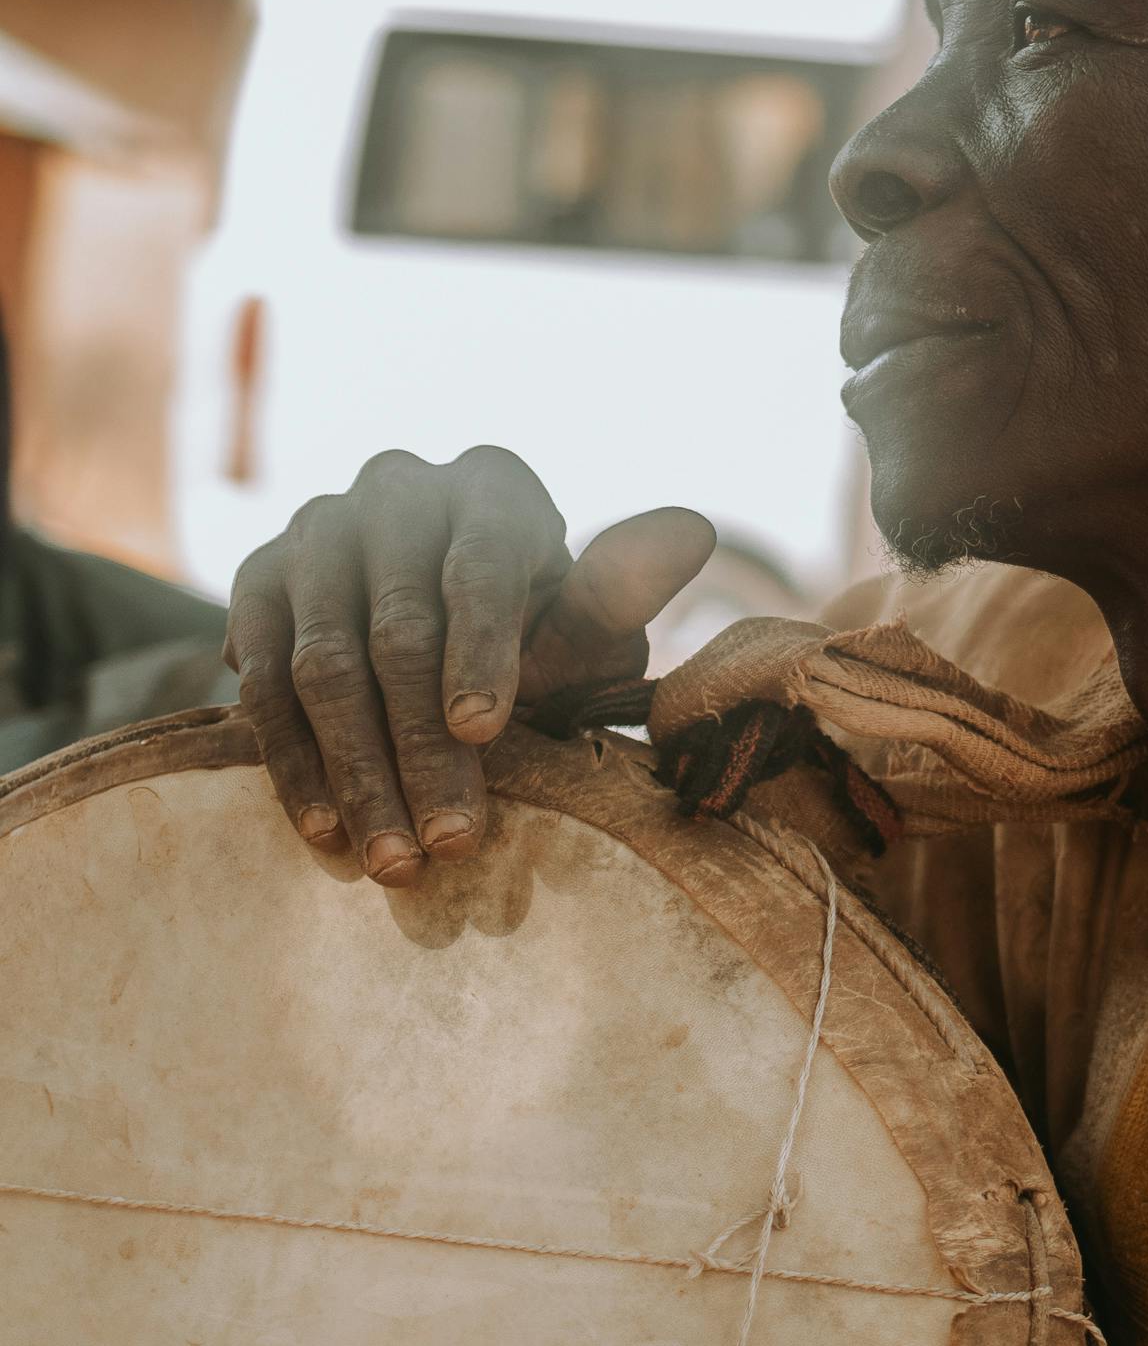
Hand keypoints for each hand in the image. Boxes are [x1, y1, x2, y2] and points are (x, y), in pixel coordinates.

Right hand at [225, 445, 714, 886]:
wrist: (435, 631)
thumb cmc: (532, 632)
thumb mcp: (579, 620)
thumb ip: (617, 592)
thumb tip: (691, 530)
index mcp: (489, 487)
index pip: (479, 568)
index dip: (481, 652)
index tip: (485, 731)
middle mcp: (395, 490)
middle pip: (398, 631)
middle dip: (423, 748)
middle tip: (450, 841)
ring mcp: (315, 532)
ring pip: (324, 664)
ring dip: (358, 773)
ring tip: (394, 859)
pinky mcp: (257, 584)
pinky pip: (262, 683)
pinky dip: (292, 762)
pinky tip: (325, 830)